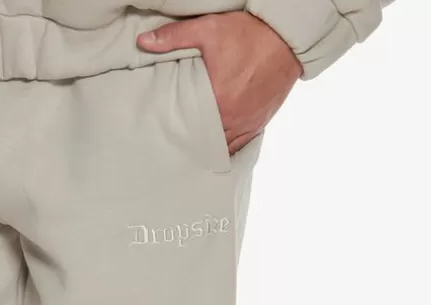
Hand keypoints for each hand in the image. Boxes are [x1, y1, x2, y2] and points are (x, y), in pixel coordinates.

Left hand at [138, 12, 301, 153]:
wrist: (286, 37)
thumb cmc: (249, 33)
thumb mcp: (208, 29)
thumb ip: (174, 37)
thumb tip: (144, 41)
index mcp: (217, 101)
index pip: (190, 129)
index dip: (178, 135)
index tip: (167, 137)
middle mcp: (233, 118)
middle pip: (206, 142)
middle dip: (192, 144)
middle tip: (177, 146)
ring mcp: (247, 123)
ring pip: (223, 148)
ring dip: (209, 148)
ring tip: (194, 150)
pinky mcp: (259, 123)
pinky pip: (241, 146)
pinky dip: (229, 148)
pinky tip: (217, 148)